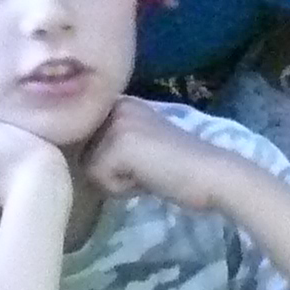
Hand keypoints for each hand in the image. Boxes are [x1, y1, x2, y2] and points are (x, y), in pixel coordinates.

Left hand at [83, 96, 239, 210]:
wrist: (210, 172)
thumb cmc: (177, 168)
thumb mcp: (138, 145)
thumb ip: (110, 143)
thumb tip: (79, 158)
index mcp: (120, 101)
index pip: (86, 141)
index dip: (108, 162)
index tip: (141, 162)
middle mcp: (115, 103)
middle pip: (84, 154)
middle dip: (110, 171)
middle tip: (145, 168)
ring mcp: (117, 120)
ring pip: (88, 168)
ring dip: (114, 181)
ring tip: (146, 173)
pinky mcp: (119, 142)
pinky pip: (98, 179)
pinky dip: (121, 188)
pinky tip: (146, 178)